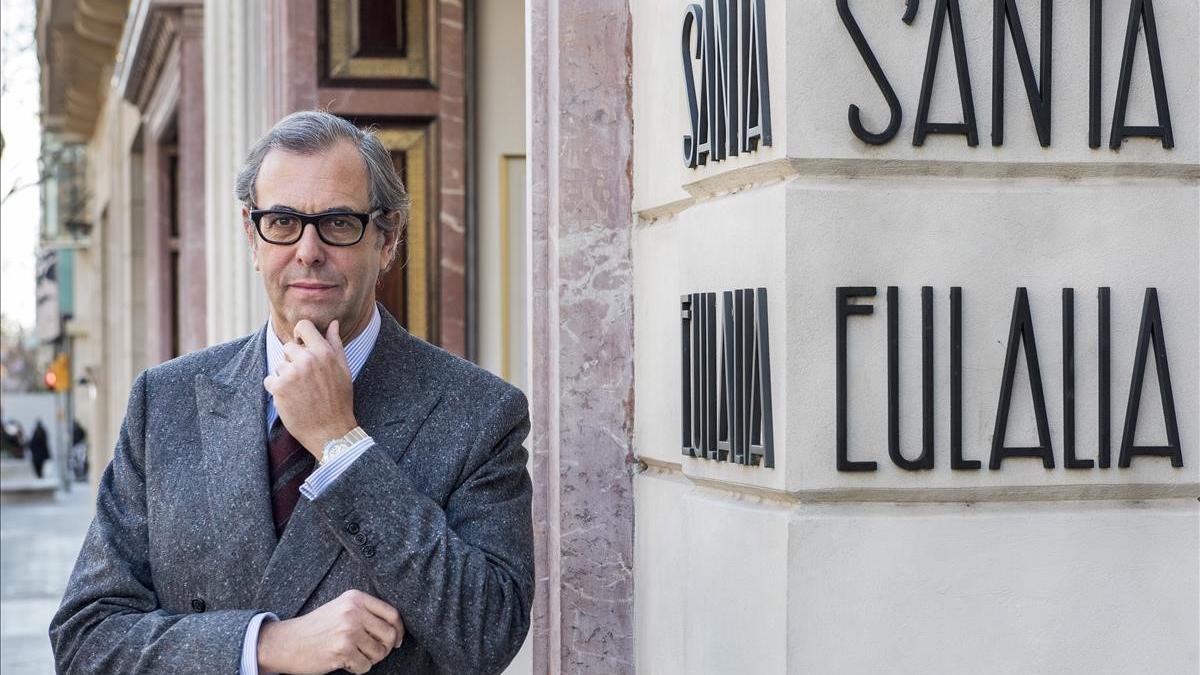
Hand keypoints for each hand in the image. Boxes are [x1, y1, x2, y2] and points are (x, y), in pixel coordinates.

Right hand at [257, 590, 404, 674]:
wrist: (286, 642)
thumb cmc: (316, 628)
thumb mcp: (341, 608)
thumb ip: (365, 612)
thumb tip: (396, 629)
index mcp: (355, 598)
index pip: (392, 614)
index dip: (399, 630)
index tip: (397, 640)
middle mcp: (354, 611)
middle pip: (390, 634)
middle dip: (385, 648)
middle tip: (373, 653)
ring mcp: (348, 631)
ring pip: (379, 652)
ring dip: (370, 659)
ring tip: (355, 656)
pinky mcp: (342, 650)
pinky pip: (365, 666)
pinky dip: (358, 668)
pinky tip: (345, 662)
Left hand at [263, 319, 357, 457]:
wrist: (331, 432)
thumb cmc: (339, 400)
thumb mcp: (343, 369)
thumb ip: (336, 343)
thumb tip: (332, 323)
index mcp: (324, 352)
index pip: (303, 326)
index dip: (300, 333)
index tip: (301, 343)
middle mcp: (307, 360)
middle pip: (288, 347)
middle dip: (294, 360)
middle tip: (305, 379)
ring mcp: (291, 373)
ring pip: (279, 364)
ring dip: (285, 376)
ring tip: (300, 392)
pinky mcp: (278, 388)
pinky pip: (270, 379)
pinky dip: (276, 389)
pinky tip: (291, 399)